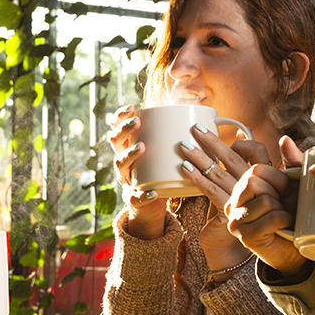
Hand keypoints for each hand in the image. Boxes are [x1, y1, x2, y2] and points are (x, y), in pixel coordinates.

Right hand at [107, 105, 167, 238]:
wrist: (151, 207)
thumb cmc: (160, 174)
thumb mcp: (163, 154)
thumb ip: (174, 136)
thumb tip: (198, 113)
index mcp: (129, 148)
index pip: (118, 128)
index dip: (121, 116)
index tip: (131, 107)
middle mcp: (124, 161)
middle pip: (116, 142)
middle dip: (124, 130)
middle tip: (136, 122)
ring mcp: (127, 180)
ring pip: (121, 165)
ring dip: (130, 155)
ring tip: (142, 147)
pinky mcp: (134, 199)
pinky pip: (135, 197)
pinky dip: (143, 195)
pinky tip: (153, 192)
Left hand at [179, 124, 275, 280]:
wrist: (246, 252)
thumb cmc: (246, 216)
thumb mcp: (245, 188)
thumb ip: (244, 163)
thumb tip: (239, 136)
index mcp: (264, 178)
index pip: (258, 152)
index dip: (244, 144)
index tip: (232, 139)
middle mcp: (255, 187)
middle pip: (233, 159)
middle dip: (212, 142)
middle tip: (195, 129)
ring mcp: (243, 200)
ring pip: (219, 172)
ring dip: (198, 157)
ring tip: (183, 146)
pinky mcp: (229, 212)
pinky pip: (211, 191)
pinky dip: (196, 178)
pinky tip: (184, 169)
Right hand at [225, 136, 308, 273]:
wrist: (296, 248)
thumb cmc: (294, 215)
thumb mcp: (295, 185)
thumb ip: (291, 162)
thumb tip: (285, 139)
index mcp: (244, 184)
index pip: (255, 167)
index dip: (277, 176)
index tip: (283, 190)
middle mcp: (235, 199)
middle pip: (254, 180)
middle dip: (278, 192)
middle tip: (282, 205)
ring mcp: (236, 218)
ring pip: (264, 199)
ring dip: (282, 209)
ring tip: (281, 217)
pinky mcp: (244, 235)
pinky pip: (272, 217)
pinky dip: (284, 221)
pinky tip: (283, 227)